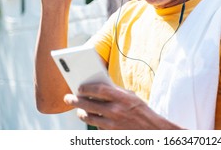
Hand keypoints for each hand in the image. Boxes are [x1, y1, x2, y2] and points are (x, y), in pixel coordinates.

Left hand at [64, 83, 182, 129]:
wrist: (152, 130)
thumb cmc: (141, 111)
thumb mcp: (131, 97)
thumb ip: (116, 92)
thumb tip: (98, 88)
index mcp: (121, 97)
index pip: (98, 90)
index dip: (86, 88)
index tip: (79, 87)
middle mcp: (115, 110)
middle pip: (89, 104)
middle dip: (76, 100)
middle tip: (68, 98)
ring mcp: (112, 123)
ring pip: (89, 117)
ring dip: (81, 113)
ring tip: (78, 110)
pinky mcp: (111, 133)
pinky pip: (97, 127)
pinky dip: (93, 122)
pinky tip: (90, 118)